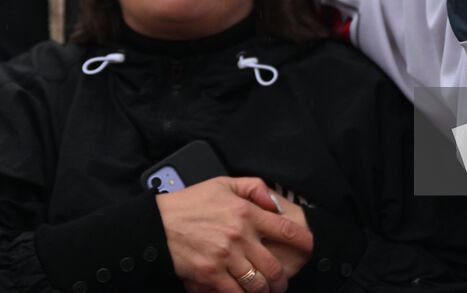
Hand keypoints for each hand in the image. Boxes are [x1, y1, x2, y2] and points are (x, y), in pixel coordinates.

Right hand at [157, 176, 311, 292]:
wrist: (157, 225)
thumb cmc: (188, 204)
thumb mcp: (222, 184)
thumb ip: (252, 188)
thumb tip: (273, 201)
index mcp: (245, 212)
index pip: (285, 230)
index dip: (303, 242)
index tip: (308, 248)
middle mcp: (239, 236)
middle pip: (274, 265)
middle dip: (282, 278)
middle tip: (282, 281)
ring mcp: (226, 257)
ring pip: (258, 284)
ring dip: (266, 291)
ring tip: (266, 290)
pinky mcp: (211, 275)